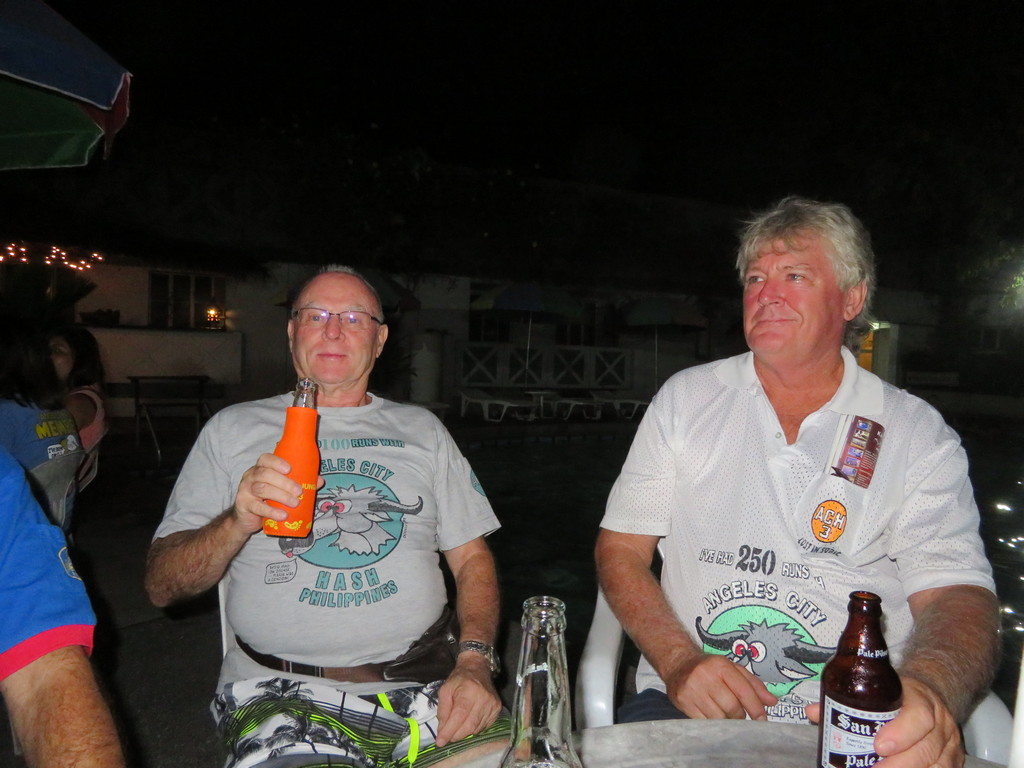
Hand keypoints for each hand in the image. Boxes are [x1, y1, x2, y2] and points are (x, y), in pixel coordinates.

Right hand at [233, 453, 320, 533]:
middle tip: (299, 491)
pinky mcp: (244, 505)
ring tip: (295, 503)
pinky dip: (271, 511)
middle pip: (265, 474)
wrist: (246, 519)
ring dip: (281, 496)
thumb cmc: (266, 499)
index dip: (277, 462)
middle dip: (284, 482)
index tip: (290, 469)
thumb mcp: (281, 489)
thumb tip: (320, 480)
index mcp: (260, 468)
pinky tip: (283, 515)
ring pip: (261, 489)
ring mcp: (245, 490)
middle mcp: (251, 476)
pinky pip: (257, 507)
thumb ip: (299, 482)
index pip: (265, 459)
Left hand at [434, 653, 501, 746]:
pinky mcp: (497, 709)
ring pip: (476, 729)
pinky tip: (468, 723)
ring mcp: (492, 705)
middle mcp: (483, 699)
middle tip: (446, 737)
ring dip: (464, 733)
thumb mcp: (445, 690)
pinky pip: (484, 727)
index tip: (440, 742)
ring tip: (456, 728)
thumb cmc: (459, 679)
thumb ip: (443, 711)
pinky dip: (473, 729)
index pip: (459, 717)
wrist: (478, 668)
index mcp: (469, 692)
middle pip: (469, 726)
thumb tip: (442, 731)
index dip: (449, 731)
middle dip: (455, 735)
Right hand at [664, 653, 776, 719]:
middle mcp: (706, 676)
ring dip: (726, 720)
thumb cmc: (710, 668)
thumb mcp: (732, 669)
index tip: (762, 719)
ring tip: (725, 714)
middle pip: (732, 707)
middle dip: (740, 716)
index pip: (743, 690)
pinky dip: (712, 723)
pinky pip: (704, 721)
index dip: (756, 708)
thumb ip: (753, 685)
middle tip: (739, 715)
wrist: (678, 664)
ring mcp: (693, 689)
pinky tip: (713, 716)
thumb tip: (772, 702)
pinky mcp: (683, 701)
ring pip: (718, 717)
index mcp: (721, 665)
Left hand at [806, 677, 961, 767]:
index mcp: (922, 699)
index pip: (919, 716)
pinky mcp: (951, 761)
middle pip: (927, 748)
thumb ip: (844, 698)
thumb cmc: (895, 694)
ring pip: (936, 765)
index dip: (901, 733)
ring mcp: (949, 745)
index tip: (877, 747)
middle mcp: (941, 723)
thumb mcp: (876, 688)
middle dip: (899, 764)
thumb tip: (812, 711)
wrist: (927, 696)